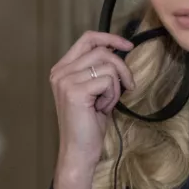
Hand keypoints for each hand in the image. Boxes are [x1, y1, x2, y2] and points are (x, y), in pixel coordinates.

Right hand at [49, 31, 134, 188]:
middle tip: (128, 86)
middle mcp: (60, 72)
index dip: (110, 38)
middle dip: (122, 68)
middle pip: (103, 51)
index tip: (128, 45)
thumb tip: (119, 51)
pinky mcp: (75, 91)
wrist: (79, 150)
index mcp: (62, 68)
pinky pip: (108, 81)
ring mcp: (65, 81)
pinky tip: (102, 109)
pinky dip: (112, 95)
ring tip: (106, 103)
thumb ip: (100, 70)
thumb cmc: (89, 123)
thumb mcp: (95, 90)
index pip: (87, 38)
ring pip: (108, 66)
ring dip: (116, 87)